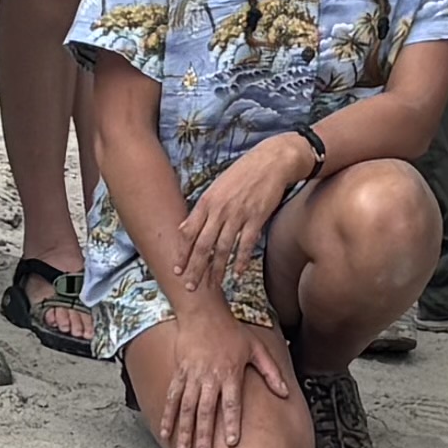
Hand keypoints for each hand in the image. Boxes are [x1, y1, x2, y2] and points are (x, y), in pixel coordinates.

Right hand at [143, 307, 291, 447]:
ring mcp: (193, 375)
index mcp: (230, 373)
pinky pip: (172, 397)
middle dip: (204, 434)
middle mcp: (210, 377)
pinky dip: (168, 415)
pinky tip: (166, 432)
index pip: (232, 403)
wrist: (203, 312)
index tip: (232, 442)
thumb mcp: (256, 348)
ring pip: (187, 407)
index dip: (232, 423)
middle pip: (207, 410)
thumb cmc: (232, 330)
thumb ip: (271, 372)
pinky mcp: (180, 372)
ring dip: (185, 430)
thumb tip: (286, 393)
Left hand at [184, 129, 314, 288]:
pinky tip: (238, 273)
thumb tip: (184, 228)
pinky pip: (246, 244)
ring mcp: (238, 215)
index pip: (189, 233)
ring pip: (223, 248)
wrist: (270, 161)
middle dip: (195, 268)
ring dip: (217, 269)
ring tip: (213, 285)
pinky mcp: (256, 218)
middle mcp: (219, 210)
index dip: (182, 254)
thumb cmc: (242, 173)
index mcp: (207, 202)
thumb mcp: (216, 187)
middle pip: (203, 246)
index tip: (177, 270)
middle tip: (190, 287)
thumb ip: (201, 209)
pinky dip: (241, 260)